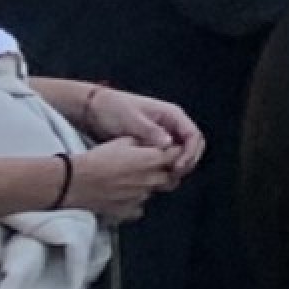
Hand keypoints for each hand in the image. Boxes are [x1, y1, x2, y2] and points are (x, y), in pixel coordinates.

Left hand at [41, 80, 200, 176]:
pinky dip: (164, 168)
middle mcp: (171, 126)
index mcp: (171, 115)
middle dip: (187, 162)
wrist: (95, 109)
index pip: (193, 136)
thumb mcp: (132, 119)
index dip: (190, 153)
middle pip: (191, 147)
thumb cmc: (114, 108)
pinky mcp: (152, 146)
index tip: (178, 167)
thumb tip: (168, 144)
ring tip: (163, 180)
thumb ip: (150, 131)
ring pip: (179, 155)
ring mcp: (162, 136)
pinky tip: (153, 177)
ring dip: (176, 167)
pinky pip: (165, 159)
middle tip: (173, 176)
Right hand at [55, 137, 178, 220]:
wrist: (76, 181)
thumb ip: (144, 143)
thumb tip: (154, 143)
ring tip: (134, 179)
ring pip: (155, 191)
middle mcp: (151, 180)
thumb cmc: (97, 158)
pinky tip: (125, 195)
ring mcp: (141, 198)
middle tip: (152, 165)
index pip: (177, 155)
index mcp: (152, 160)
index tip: (168, 150)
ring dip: (150, 185)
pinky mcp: (128, 211)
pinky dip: (136, 201)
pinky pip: (140, 207)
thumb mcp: (123, 141)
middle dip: (166, 170)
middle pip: (170, 176)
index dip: (173, 151)